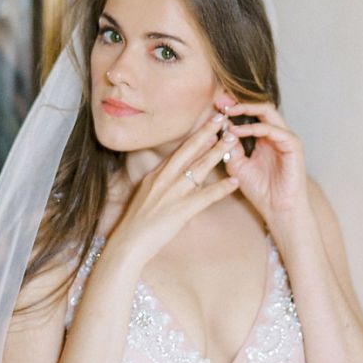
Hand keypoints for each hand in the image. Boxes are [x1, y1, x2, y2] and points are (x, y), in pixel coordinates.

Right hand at [109, 112, 238, 265]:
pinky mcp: (180, 210)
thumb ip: (162, 184)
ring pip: (198, 168)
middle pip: (188, 151)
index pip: (179, 151)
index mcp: (156, 175)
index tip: (208, 124)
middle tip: (222, 118)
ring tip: (232, 141)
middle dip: (206, 133)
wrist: (128, 243)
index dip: (195, 136)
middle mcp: (164, 180)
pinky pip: (205, 196)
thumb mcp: (148, 195)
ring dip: (217, 153)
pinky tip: (235, 181)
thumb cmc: (137, 223)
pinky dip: (221, 188)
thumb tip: (177, 176)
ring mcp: (172, 194)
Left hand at [220, 102, 308, 230]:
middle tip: (221, 101)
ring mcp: (286, 138)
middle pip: (259, 107)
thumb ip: (230, 147)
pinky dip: (254, 128)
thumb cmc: (260, 191)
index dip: (233, 108)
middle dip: (239, 102)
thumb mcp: (237, 166)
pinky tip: (237, 130)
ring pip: (268, 112)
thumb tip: (220, 127)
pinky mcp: (293, 145)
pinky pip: (273, 130)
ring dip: (246, 110)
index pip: (250, 114)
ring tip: (227, 112)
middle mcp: (276, 134)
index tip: (215, 104)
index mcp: (264, 138)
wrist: (278, 210)